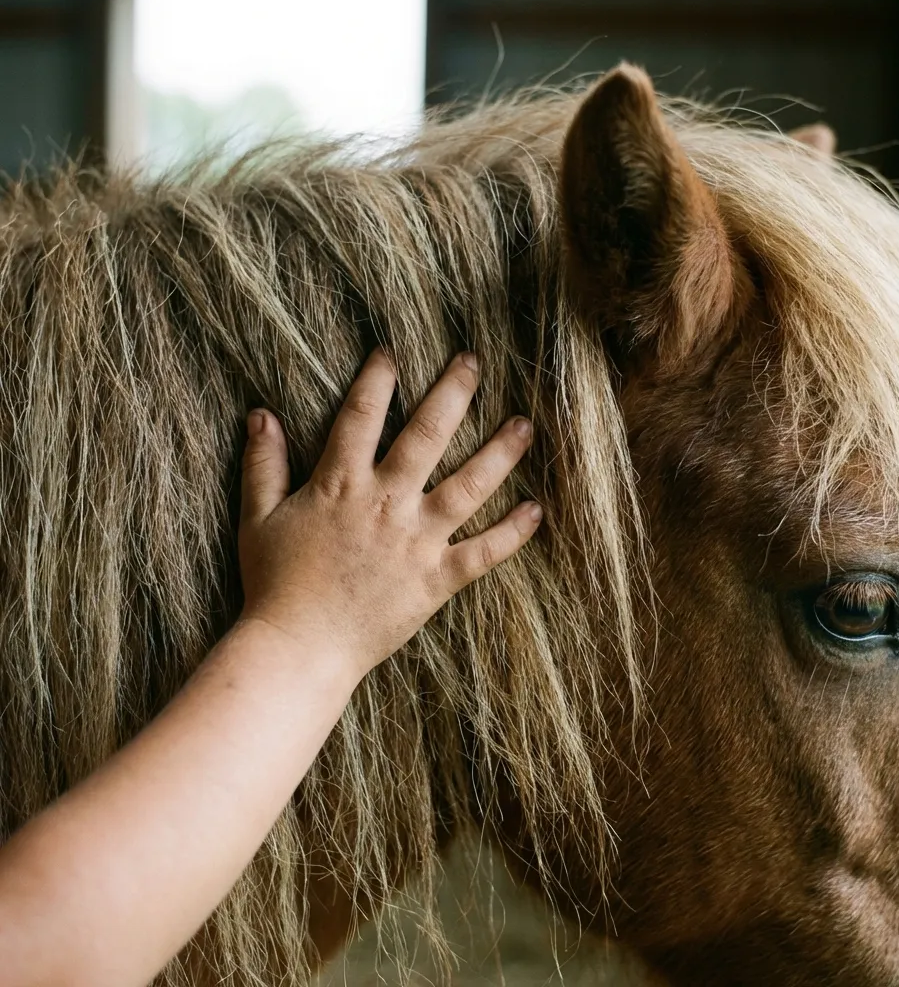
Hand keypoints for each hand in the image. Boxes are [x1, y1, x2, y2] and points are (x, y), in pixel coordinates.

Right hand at [236, 349, 540, 680]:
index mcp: (341, 484)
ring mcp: (417, 540)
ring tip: (524, 425)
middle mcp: (387, 503)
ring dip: (500, 453)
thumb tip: (259, 415)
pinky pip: (484, 552)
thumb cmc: (275, 585)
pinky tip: (535, 510)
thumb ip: (262, 465)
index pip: (362, 415)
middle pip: (428, 434)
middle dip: (453, 393)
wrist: (300, 649)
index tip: (392, 353)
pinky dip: (513, 533)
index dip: (378, 379)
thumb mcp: (259, 519)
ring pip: (469, 486)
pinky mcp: (437, 579)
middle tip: (473, 362)